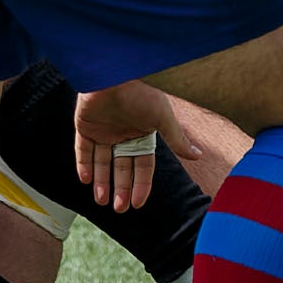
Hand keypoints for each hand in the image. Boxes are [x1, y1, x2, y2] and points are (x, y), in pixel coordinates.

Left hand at [74, 82, 201, 214]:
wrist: (112, 73)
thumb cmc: (141, 93)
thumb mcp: (163, 119)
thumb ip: (177, 139)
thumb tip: (199, 156)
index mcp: (143, 134)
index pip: (143, 165)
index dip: (141, 184)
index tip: (138, 203)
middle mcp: (124, 135)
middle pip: (122, 167)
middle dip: (121, 188)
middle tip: (120, 208)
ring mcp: (104, 130)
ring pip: (102, 162)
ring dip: (102, 181)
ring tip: (102, 201)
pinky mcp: (85, 125)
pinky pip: (83, 149)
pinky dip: (84, 164)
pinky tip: (86, 180)